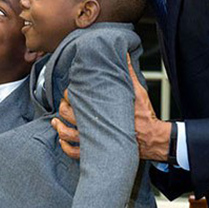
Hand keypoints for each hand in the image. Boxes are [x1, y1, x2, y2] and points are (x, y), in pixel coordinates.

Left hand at [52, 53, 172, 161]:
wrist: (152, 139)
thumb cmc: (144, 116)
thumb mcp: (137, 91)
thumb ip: (128, 73)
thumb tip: (124, 54)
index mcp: (100, 109)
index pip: (76, 99)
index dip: (70, 94)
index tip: (71, 91)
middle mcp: (93, 125)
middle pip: (68, 114)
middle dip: (63, 107)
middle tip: (64, 104)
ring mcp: (93, 140)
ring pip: (67, 134)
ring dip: (59, 128)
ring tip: (55, 123)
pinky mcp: (96, 151)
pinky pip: (74, 153)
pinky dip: (66, 147)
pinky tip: (63, 142)